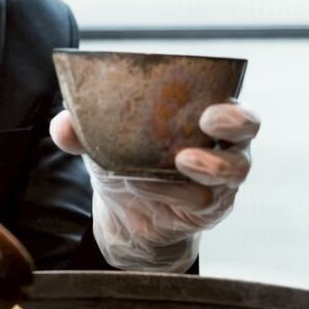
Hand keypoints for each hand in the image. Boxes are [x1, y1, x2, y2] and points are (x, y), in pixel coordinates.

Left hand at [50, 102, 259, 270]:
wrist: (124, 213)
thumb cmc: (124, 158)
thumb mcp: (101, 138)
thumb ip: (79, 129)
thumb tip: (62, 125)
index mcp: (198, 110)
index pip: (227, 96)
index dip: (227, 96)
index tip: (208, 99)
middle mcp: (219, 140)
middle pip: (246, 126)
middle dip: (233, 120)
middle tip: (208, 120)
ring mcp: (220, 176)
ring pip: (234, 167)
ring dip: (211, 163)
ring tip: (183, 160)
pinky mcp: (211, 207)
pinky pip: (204, 199)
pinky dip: (178, 192)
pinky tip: (155, 188)